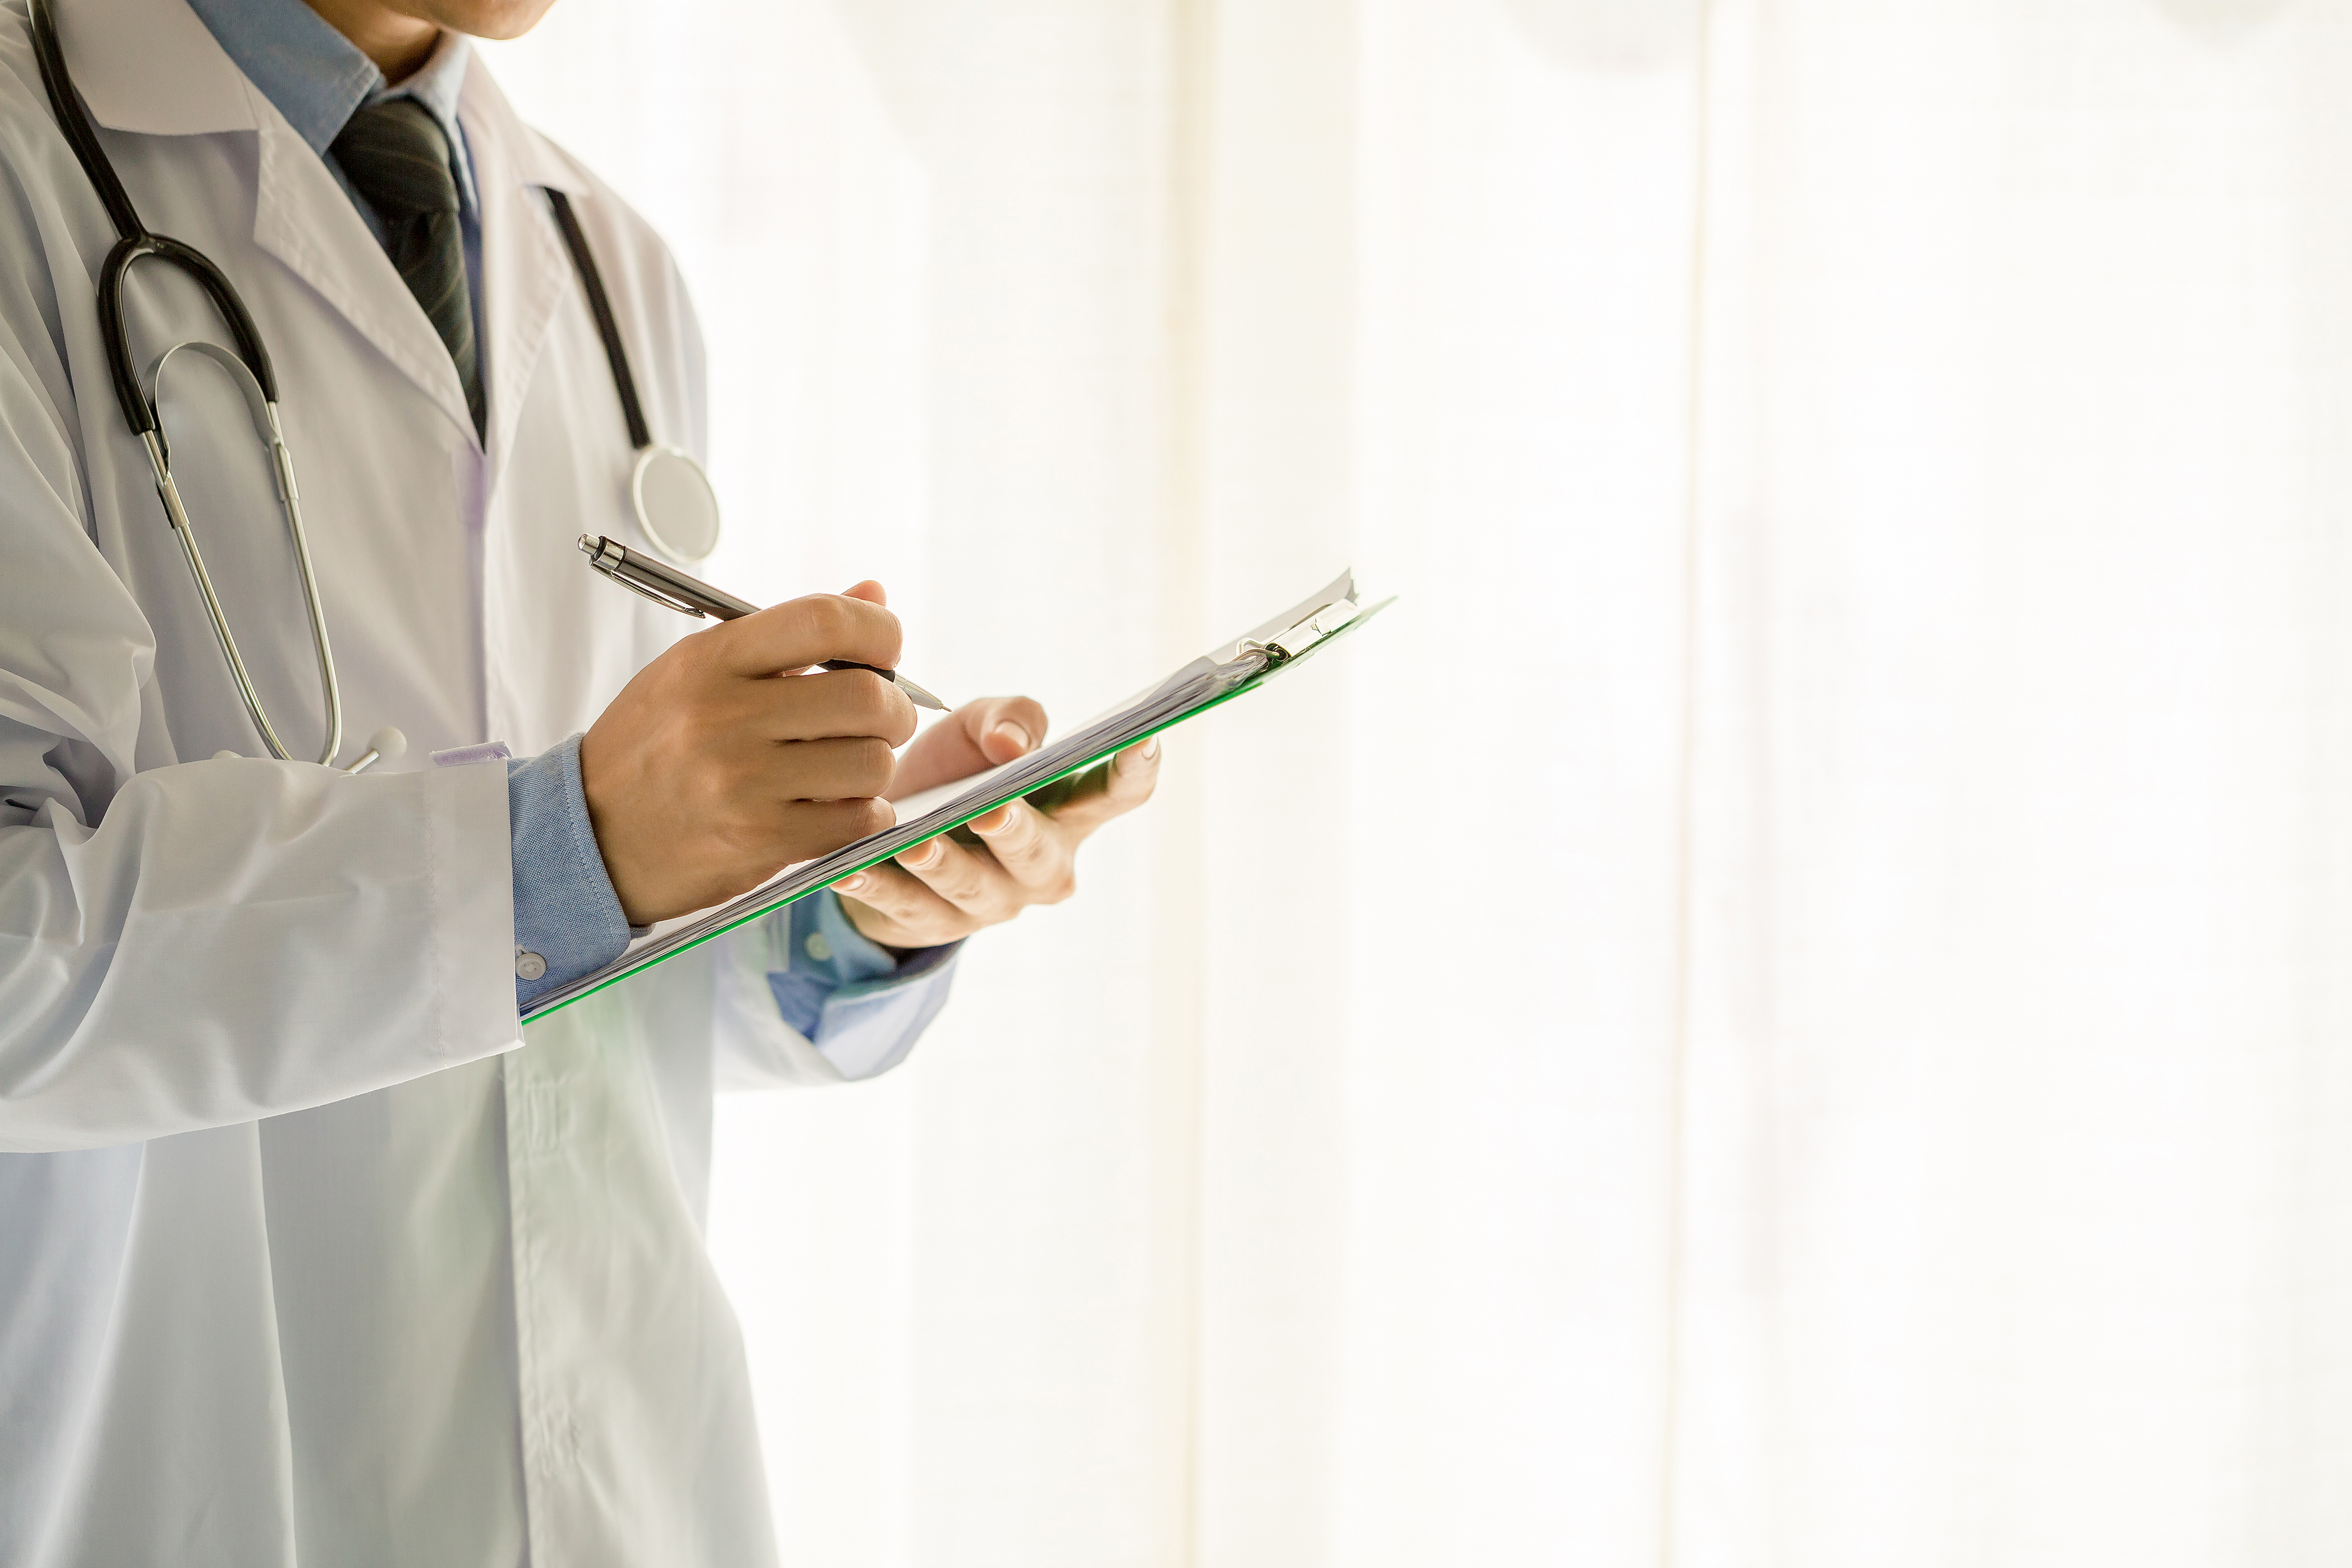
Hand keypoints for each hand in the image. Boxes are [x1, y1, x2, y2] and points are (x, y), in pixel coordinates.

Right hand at [579, 582, 914, 925]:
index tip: (885, 649)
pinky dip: (866, 814)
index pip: (824, 621)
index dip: (878, 631)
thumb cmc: (653, 746)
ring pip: (871, 764)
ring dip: (877, 768)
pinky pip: (856, 821)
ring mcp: (739, 783)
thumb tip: (874, 594)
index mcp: (709, 660)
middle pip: (866, 698)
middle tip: (883, 720)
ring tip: (849, 768)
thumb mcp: (699, 672)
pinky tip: (842, 808)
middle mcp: (723, 717)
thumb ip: (790, 636)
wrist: (590, 834)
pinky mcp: (756, 840)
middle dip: (894, 710)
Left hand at [831, 702, 1161, 949]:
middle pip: (1038, 853)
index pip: (1117, 795)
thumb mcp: (981, 728)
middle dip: (1015, 833)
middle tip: (991, 812)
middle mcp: (1041, 866)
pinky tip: (849, 869)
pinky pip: (904, 906)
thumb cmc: (957, 771)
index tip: (1144, 738)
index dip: (1134, 769)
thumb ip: (1009, 717)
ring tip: (912, 844)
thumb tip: (1011, 742)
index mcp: (1069, 813)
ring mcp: (990, 903)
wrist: (892, 829)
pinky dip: (876, 887)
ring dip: (942, 864)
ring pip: (970, 886)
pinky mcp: (931, 924)